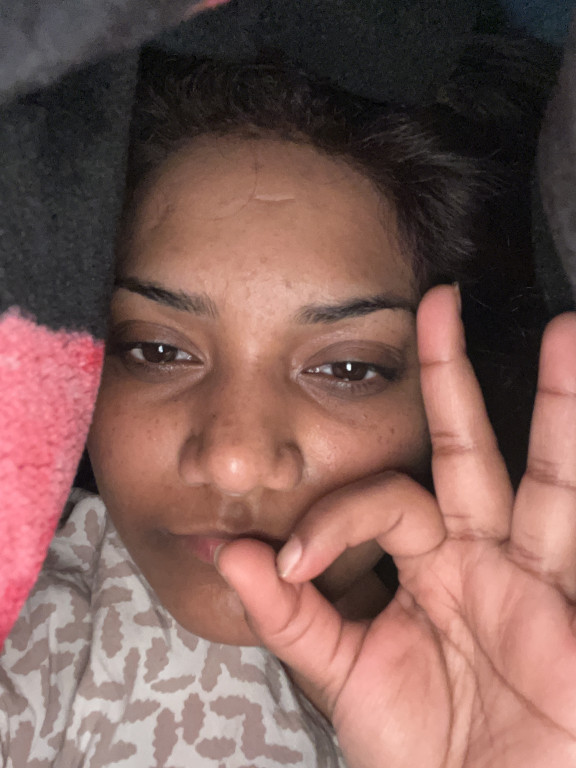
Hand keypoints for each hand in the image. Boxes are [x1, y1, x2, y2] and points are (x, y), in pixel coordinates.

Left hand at [216, 284, 575, 767]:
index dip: (337, 519)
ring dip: (560, 408)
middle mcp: (484, 557)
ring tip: (570, 332)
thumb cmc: (420, 752)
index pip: (386, 499)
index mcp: (428, 567)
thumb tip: (234, 552)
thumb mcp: (345, 676)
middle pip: (469, 451)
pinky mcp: (572, 608)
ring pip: (550, 478)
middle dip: (453, 380)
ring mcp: (535, 578)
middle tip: (440, 303)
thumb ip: (292, 615)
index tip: (294, 562)